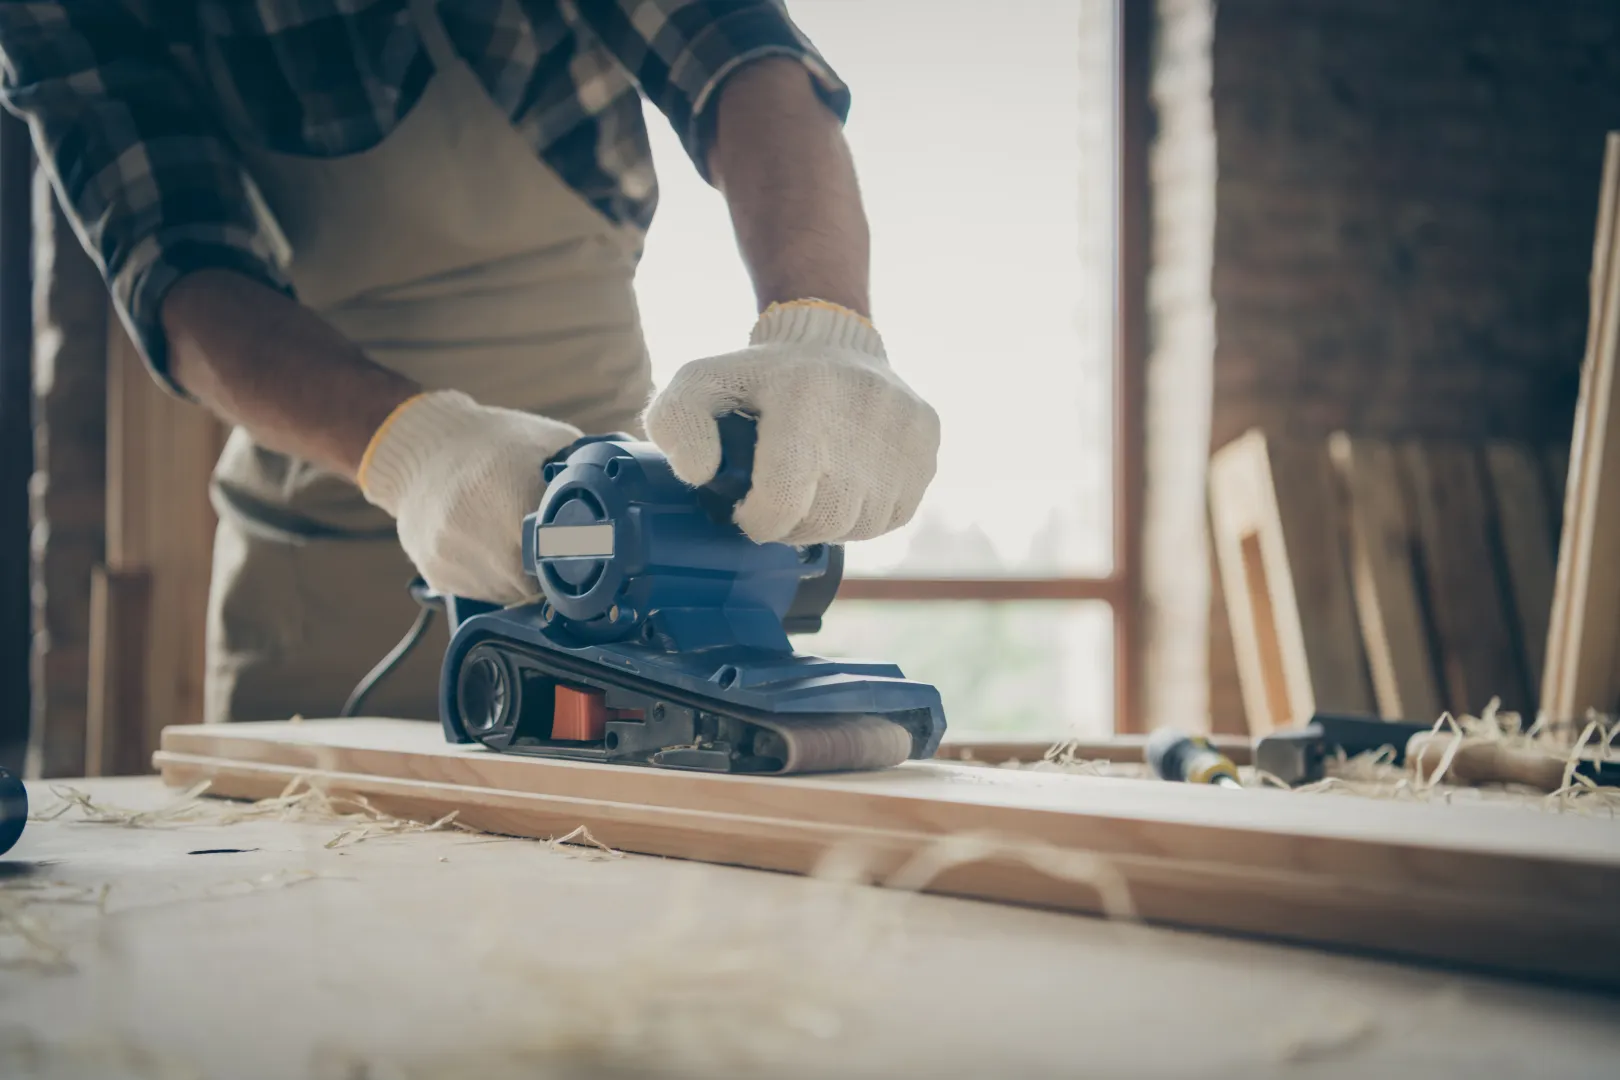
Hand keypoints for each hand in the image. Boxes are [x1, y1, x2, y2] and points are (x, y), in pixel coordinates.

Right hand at [358, 390, 581, 602]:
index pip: (563, 561)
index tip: (582, 553)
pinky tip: (486, 542)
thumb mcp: (551, 443)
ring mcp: (454, 560)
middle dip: (548, 571)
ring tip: (511, 536)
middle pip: (535, 586)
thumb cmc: (491, 441)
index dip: (576, 560)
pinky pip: (479, 591)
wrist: (420, 445)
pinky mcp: (437, 573)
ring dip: (519, 577)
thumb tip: (629, 499)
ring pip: (507, 594)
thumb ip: (587, 477)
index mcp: (515, 504)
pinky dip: (490, 575)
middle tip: (548, 542)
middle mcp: (481, 539)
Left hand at [645, 301, 938, 544]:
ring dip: (829, 522)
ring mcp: (904, 424)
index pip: (785, 499)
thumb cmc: (757, 376)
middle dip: (792, 526)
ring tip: (812, 490)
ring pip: (863, 523)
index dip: (758, 521)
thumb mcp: (699, 384)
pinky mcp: (927, 438)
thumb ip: (675, 424)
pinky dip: (866, 513)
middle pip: (826, 519)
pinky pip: (895, 512)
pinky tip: (846, 484)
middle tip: (777, 504)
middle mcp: (864, 406)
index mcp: (803, 394)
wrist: (830, 337)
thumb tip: (699, 474)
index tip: (746, 510)